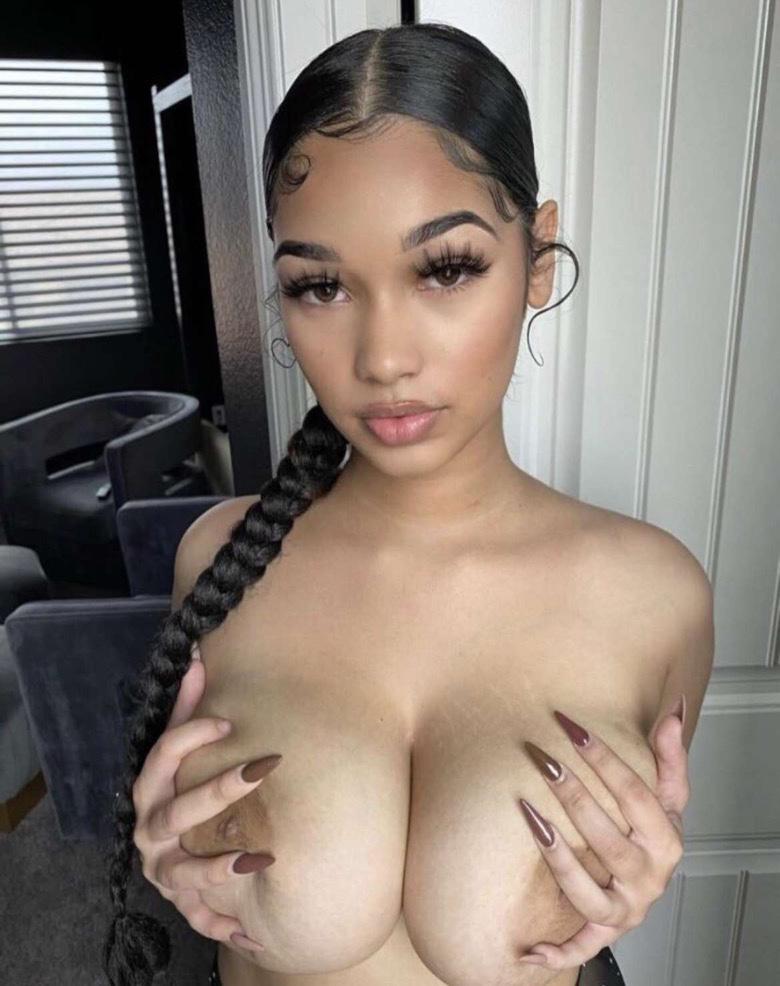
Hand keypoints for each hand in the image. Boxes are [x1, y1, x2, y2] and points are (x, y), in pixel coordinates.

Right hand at [131, 645, 278, 952]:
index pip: (161, 758)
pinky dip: (222, 924)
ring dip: (220, 867)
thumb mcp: (178, 751)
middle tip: (262, 767)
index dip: (190, 736)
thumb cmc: (176, 790)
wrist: (167, 852)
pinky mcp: (181, 902)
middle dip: (218, 790)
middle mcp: (150, 833)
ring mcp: (163, 872)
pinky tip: (252, 929)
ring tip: (259, 857)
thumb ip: (187, 709)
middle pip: (179, 813)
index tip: (229, 722)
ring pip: (185, 871)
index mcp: (148, 791)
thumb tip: (198, 653)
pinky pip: (198, 918)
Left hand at [516, 699, 687, 969]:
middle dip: (573, 796)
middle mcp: (649, 878)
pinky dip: (559, 952)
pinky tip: (530, 950)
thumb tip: (674, 711)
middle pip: (607, 838)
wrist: (652, 880)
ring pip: (588, 890)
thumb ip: (669, 755)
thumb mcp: (668, 795)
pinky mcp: (605, 931)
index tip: (571, 728)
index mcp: (667, 841)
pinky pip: (582, 945)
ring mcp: (626, 908)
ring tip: (529, 816)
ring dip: (556, 857)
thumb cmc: (653, 832)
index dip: (604, 758)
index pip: (635, 795)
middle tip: (542, 759)